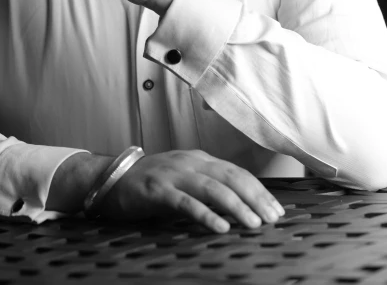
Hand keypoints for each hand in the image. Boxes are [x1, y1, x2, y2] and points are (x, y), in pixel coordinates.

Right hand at [100, 149, 284, 232]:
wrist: (110, 178)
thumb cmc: (150, 184)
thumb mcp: (183, 180)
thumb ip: (207, 188)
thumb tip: (240, 206)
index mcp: (199, 158)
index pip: (236, 172)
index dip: (258, 189)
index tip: (276, 209)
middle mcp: (189, 162)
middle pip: (230, 176)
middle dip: (255, 197)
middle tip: (273, 218)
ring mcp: (173, 174)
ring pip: (213, 187)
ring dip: (237, 206)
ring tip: (254, 223)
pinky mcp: (157, 189)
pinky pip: (186, 202)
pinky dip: (205, 214)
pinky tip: (220, 227)